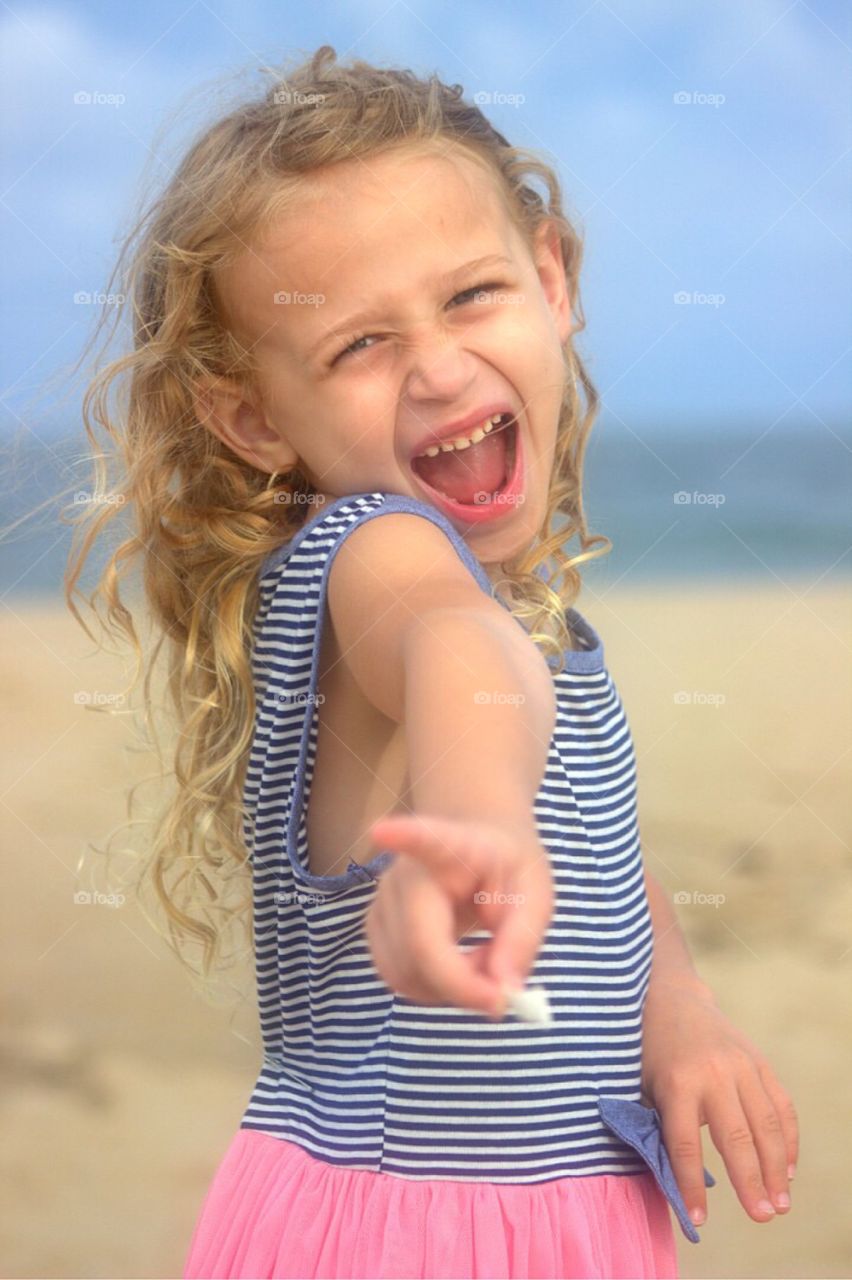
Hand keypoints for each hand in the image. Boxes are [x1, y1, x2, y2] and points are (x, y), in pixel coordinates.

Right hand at [364, 811, 554, 1018]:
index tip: (381, 829)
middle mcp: (404, 874)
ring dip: (451, 989)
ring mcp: (381, 902)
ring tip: (484, 961)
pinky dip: (436, 988)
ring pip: (405, 975)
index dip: (402, 836)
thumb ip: (522, 939)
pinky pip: (400, 978)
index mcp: (452, 849)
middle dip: (465, 983)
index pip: (424, 840)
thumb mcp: (535, 893)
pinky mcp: (375, 929)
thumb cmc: (505, 865)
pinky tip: (462, 965)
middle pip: (419, 950)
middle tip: (504, 975)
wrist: (476, 845)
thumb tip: (503, 992)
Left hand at [640, 974, 798, 1226]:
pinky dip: (788, 1139)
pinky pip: (781, 1104)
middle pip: (737, 1138)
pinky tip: (787, 1169)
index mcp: (676, 1083)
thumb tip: (676, 1182)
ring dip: (777, 1168)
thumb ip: (659, 1128)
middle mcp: (712, 1073)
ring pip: (766, 1124)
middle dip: (750, 1182)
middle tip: (762, 1217)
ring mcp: (741, 1065)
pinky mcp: (758, 1061)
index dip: (691, 1185)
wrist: (670, 997)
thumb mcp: (641, 1087)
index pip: (686, 1145)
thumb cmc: (648, 1051)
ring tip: (780, 1203)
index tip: (698, 1219)